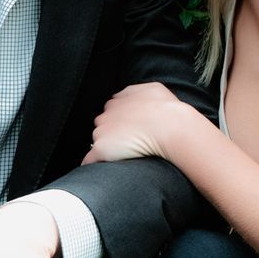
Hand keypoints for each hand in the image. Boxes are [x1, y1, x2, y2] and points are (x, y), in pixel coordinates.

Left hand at [82, 82, 198, 164]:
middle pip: (103, 124)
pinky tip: (99, 169)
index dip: (121, 119)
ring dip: (107, 146)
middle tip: (128, 141)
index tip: (130, 127)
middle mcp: (107, 115)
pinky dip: (94, 163)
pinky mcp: (102, 149)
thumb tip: (129, 97)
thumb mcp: (153, 89)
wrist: (168, 126)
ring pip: (98, 140)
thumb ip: (137, 91)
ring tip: (123, 154)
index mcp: (118, 102)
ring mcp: (102, 132)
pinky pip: (90, 159)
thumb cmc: (165, 109)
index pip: (112, 110)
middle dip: (112, 131)